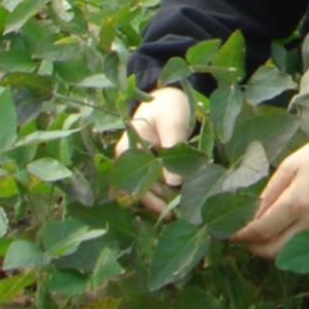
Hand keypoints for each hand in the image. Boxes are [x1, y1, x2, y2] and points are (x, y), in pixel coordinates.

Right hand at [113, 86, 191, 215]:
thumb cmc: (170, 106)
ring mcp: (138, 162)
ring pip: (146, 188)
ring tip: (180, 211)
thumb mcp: (173, 124)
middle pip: (138, 190)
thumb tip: (173, 184)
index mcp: (128, 150)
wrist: (172, 94)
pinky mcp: (149, 163)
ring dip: (161, 200)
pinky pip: (153, 182)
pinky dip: (164, 191)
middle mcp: (128, 160)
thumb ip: (173, 149)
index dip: (148, 198)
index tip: (167, 209)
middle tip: (177, 214)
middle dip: (156, 203)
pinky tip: (178, 199)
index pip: (132, 183)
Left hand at [229, 135, 308, 258]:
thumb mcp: (290, 166)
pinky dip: (289, 244)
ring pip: (288, 253)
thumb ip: (269, 192)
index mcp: (297, 203)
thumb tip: (253, 214)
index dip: (243, 235)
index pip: (262, 230)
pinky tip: (283, 232)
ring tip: (261, 236)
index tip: (230, 233)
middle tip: (244, 238)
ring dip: (270, 249)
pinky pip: (304, 246)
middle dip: (253, 248)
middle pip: (273, 251)